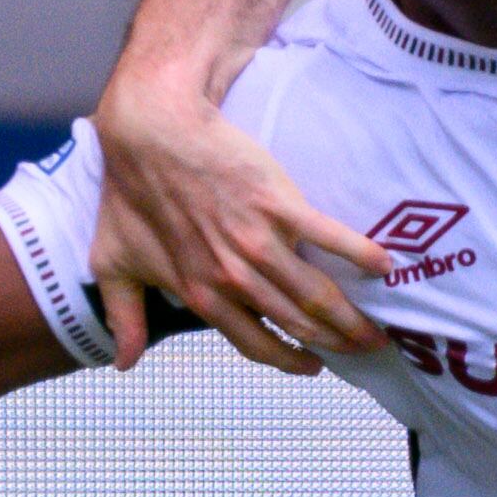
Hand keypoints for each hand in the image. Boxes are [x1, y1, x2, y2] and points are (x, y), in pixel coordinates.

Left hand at [89, 73, 388, 371]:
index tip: (311, 366)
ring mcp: (258, 241)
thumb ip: (124, 316)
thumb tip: (124, 362)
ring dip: (352, 316)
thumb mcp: (112, 261)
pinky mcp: (278, 203)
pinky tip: (383, 265)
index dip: (288, 360)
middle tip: (362, 348)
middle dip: (335, 343)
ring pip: (316, 294)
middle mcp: (233, 277)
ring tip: (376, 327)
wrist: (149, 130)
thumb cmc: (128, 191)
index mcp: (199, 294)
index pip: (254, 343)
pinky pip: (328, 237)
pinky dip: (360, 253)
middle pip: (297, 324)